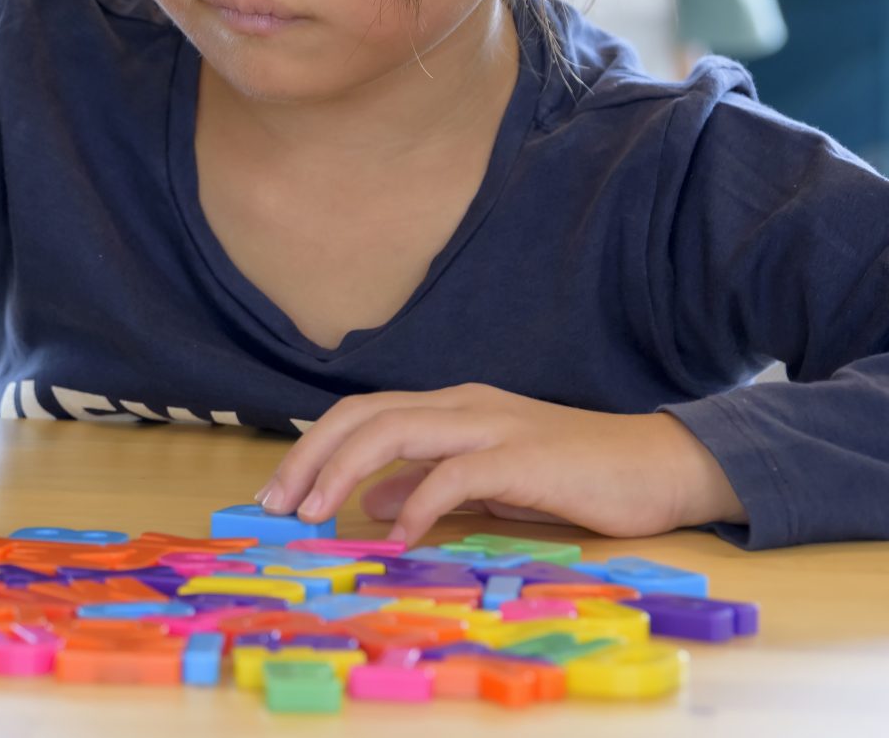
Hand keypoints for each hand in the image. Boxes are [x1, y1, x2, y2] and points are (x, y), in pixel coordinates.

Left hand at [257, 384, 744, 546]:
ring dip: (344, 473)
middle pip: (363, 415)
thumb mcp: (491, 481)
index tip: (278, 493)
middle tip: (276, 506)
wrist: (665, 466)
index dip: (313, 448)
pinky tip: (398, 536)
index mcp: (451, 407)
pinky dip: (418, 502)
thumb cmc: (578, 476)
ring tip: (314, 515)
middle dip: (310, 457)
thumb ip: (431, 485)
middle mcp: (463, 405)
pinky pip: (455, 474)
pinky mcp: (525, 457)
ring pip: (394, 431)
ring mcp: (493, 425)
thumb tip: (372, 501)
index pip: (362, 414)